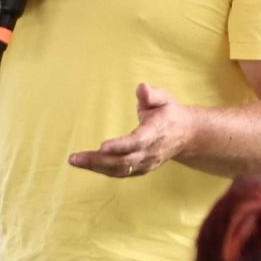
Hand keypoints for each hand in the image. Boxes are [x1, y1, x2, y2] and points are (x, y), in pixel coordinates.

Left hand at [68, 83, 192, 178]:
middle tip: (75, 158)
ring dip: (96, 167)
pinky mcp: (141, 169)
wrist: (186, 135)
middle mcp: (151, 152)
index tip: (103, 146)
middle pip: (123, 160)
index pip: (137, 142)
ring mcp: (146, 163)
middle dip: (98, 160)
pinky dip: (102, 170)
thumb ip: (151, 94)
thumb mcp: (164, 98)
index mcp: (156, 132)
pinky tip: (86, 164)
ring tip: (75, 161)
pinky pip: (120, 173)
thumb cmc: (169, 112)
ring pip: (120, 170)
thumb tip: (141, 87)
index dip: (120, 146)